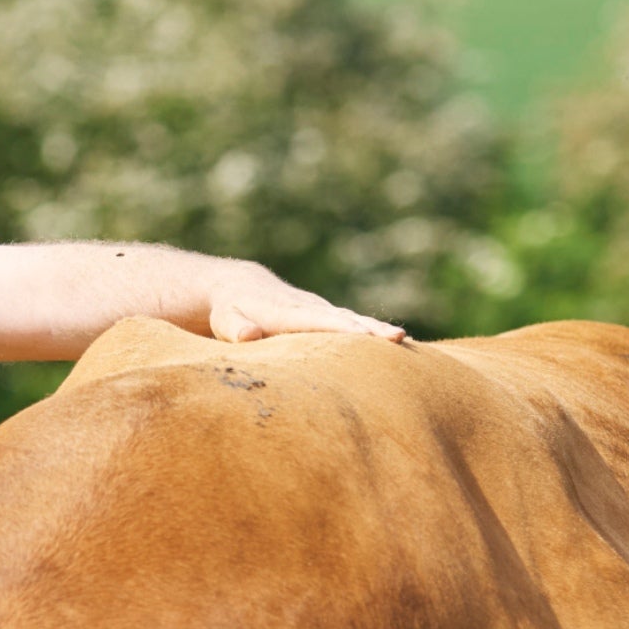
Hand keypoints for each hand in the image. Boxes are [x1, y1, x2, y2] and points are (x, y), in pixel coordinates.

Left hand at [207, 272, 404, 343]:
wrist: (240, 286)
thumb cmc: (230, 310)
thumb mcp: (225, 320)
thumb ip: (235, 328)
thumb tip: (247, 335)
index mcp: (285, 312)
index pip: (315, 321)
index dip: (339, 328)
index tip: (363, 335)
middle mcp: (308, 307)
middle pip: (343, 318)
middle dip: (369, 329)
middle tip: (397, 338)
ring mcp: (320, 309)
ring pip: (352, 319)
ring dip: (377, 330)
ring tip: (403, 341)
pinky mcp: (325, 315)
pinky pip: (351, 323)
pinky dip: (371, 332)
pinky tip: (395, 342)